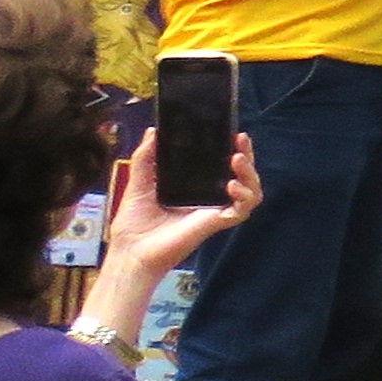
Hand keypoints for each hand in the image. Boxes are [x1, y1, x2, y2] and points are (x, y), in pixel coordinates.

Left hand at [100, 133, 259, 283]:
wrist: (130, 249)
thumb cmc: (133, 223)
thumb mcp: (138, 182)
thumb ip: (145, 157)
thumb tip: (154, 131)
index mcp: (195, 188)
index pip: (222, 166)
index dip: (230, 150)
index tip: (230, 133)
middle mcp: (210, 198)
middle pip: (242, 176)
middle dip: (247, 155)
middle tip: (240, 139)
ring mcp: (215, 211)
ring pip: (251, 192)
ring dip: (250, 174)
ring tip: (237, 159)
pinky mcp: (216, 223)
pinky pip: (242, 210)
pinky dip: (244, 196)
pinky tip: (232, 186)